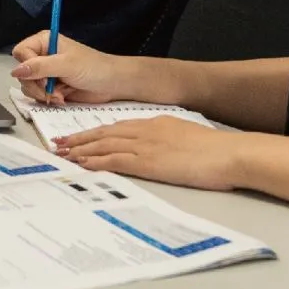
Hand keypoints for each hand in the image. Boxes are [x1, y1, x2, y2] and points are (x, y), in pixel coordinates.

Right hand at [10, 32, 135, 105]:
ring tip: (59, 96)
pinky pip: (37, 95)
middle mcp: (42, 56)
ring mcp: (46, 73)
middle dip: (36, 85)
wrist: (113, 84)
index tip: (44, 78)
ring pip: (27, 86)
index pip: (21, 53)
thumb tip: (16, 71)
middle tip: (52, 90)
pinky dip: (47, 100)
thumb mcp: (67, 65)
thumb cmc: (95, 68)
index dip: (28, 67)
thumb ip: (40, 67)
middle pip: (21, 72)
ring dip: (42, 94)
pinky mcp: (51, 87)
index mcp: (44, 42)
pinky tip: (61, 99)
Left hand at [53, 118, 244, 191]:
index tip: (81, 136)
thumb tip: (161, 149)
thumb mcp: (187, 137)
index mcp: (155, 124)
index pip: (117, 127)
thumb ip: (169, 140)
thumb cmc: (216, 150)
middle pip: (104, 133)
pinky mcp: (147, 163)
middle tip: (59, 143)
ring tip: (63, 153)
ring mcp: (145, 146)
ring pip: (103, 145)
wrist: (229, 154)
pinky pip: (114, 161)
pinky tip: (82, 164)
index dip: (96, 132)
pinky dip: (95, 161)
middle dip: (79, 139)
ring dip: (80, 150)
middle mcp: (145, 131)